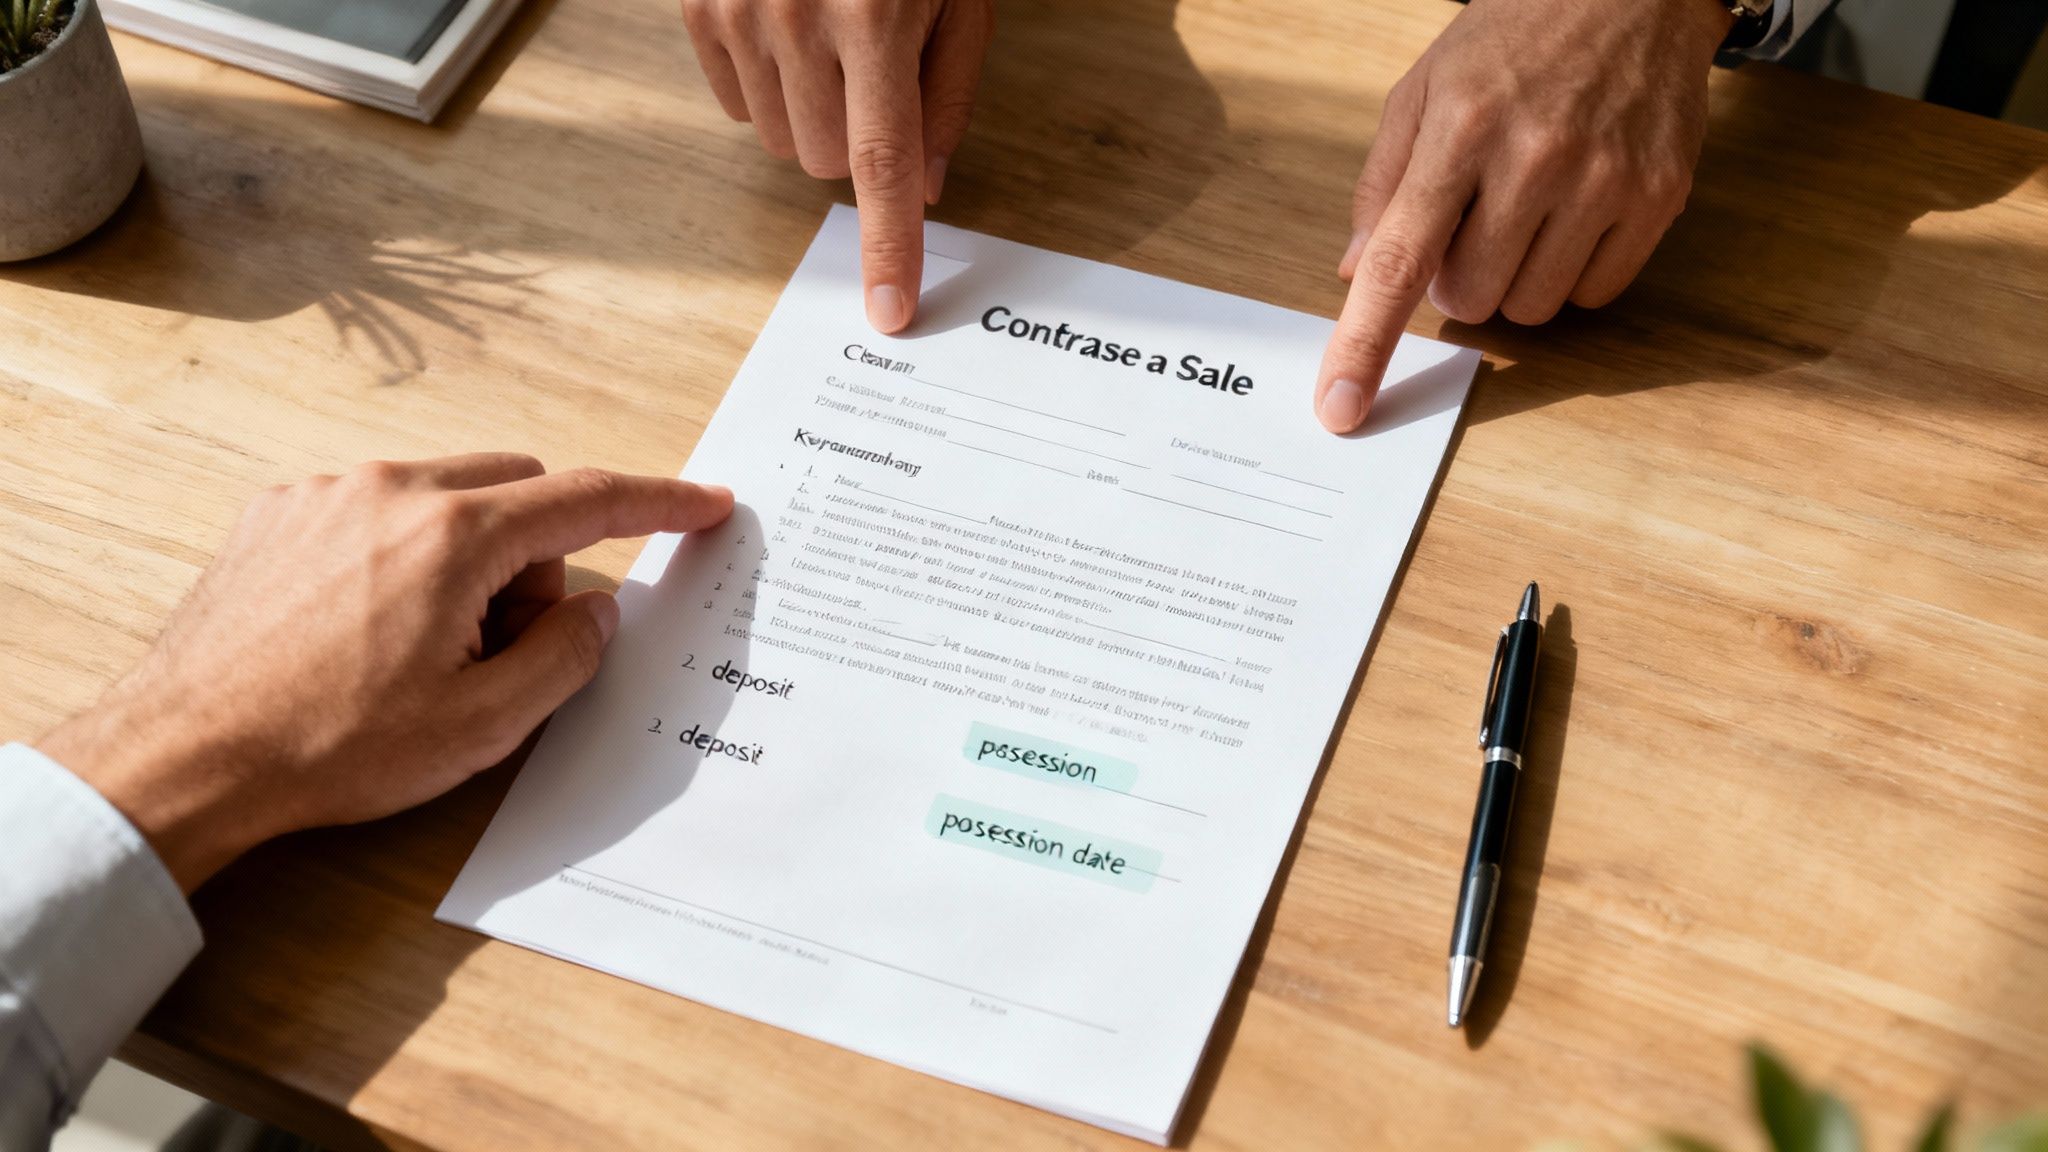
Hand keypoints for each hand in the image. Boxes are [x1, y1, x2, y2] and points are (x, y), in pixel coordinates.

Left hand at [38, 456, 733, 891]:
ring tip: (421, 650)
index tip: (704, 502)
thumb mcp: (482, 725)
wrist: (187, 754)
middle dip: (537, 557)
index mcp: (454, 536)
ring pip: (447, 496)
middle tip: (504, 645)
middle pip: (517, 489)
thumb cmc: (329, 746)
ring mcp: (328, 493)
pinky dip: (404, 554)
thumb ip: (566, 657)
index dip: (659, 503)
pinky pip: (379, 507)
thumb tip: (595, 611)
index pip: (588, 500)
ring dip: (468, 557)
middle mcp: (392, 490)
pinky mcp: (280, 512)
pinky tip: (366, 631)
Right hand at [681, 0, 994, 332]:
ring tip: (830, 48)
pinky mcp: (699, 7)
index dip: (890, 245)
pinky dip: (766, 91)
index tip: (891, 310)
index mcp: (876, 18)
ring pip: (777, 142)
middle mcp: (798, 19)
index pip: (882, 162)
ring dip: (810, 119)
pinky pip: (733, 106)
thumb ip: (947, 94)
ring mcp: (738, 13)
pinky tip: (788, 37)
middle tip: (873, 81)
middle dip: (855, 145)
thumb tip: (925, 187)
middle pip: (823, 161)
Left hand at [1314, 0, 1733, 432]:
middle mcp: (1534, 157)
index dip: (1365, 344)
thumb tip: (1356, 274)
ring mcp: (1604, 179)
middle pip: (1468, 300)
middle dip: (1456, 280)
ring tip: (1527, 209)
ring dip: (1515, 279)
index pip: (1401, 261)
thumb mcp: (1424, 89)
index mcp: (1459, 129)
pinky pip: (1596, 294)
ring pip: (1531, 308)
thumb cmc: (1514, 38)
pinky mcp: (1659, 195)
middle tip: (1473, 221)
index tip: (1341, 406)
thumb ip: (1382, 183)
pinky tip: (1574, 214)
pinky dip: (1574, 273)